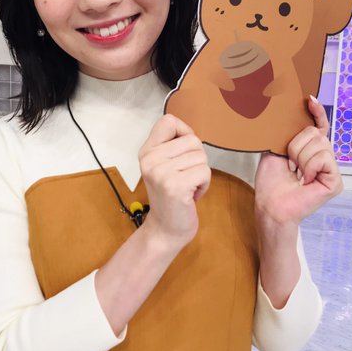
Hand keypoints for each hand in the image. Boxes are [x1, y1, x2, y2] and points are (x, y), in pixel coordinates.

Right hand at [139, 114, 210, 248]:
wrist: (165, 229)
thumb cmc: (171, 196)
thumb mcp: (163, 165)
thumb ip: (172, 146)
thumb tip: (189, 132)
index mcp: (146, 151)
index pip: (168, 121)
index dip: (184, 133)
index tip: (182, 153)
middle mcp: (149, 159)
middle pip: (192, 140)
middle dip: (197, 159)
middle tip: (185, 177)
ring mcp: (161, 172)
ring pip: (201, 156)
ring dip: (201, 174)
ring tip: (188, 187)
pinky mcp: (175, 186)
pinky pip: (204, 171)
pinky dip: (204, 184)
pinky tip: (191, 195)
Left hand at [255, 96, 342, 227]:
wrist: (270, 203)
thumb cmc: (270, 182)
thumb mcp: (275, 149)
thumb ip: (287, 134)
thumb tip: (288, 113)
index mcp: (309, 150)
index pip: (319, 126)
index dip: (317, 112)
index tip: (309, 100)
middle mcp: (323, 158)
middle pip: (316, 133)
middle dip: (296, 146)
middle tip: (289, 163)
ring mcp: (330, 169)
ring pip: (320, 144)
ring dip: (301, 158)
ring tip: (296, 173)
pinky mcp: (335, 181)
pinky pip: (324, 159)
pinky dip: (310, 167)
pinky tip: (305, 181)